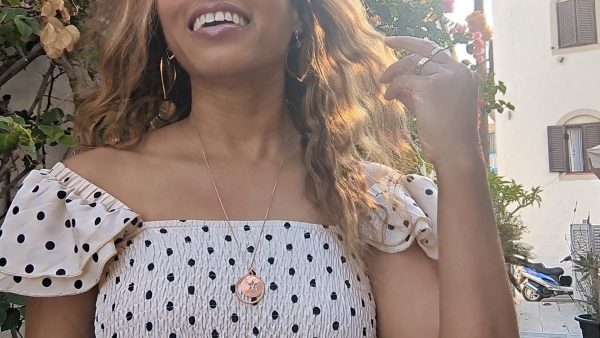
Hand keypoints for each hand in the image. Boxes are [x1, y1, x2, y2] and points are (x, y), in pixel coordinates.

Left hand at [379, 36, 481, 167]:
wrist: (456, 153)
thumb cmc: (447, 136)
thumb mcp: (435, 106)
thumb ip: (420, 91)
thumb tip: (398, 82)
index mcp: (465, 74)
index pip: (438, 52)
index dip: (418, 45)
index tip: (401, 41)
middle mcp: (458, 71)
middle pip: (424, 51)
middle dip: (403, 44)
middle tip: (386, 42)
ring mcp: (445, 77)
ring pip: (412, 63)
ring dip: (394, 73)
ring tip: (383, 85)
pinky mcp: (430, 86)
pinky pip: (403, 81)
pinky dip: (393, 88)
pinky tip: (388, 98)